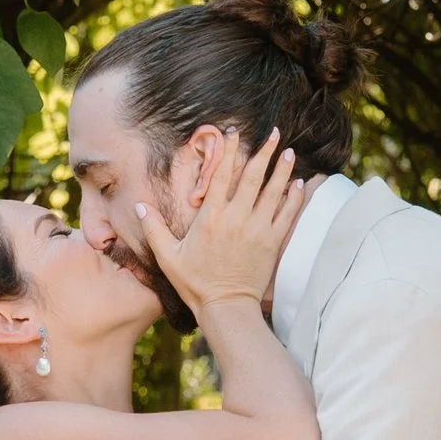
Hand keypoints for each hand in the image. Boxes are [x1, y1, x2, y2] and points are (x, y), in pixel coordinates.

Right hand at [136, 129, 305, 317]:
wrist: (226, 308)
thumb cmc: (195, 283)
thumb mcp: (168, 256)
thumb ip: (154, 228)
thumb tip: (140, 205)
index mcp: (211, 217)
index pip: (222, 175)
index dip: (229, 150)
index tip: (235, 131)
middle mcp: (236, 218)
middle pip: (253, 177)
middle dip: (265, 152)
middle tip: (275, 133)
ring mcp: (257, 230)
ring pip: (274, 192)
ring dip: (283, 170)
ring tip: (290, 152)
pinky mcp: (272, 243)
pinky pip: (287, 215)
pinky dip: (294, 198)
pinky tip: (300, 184)